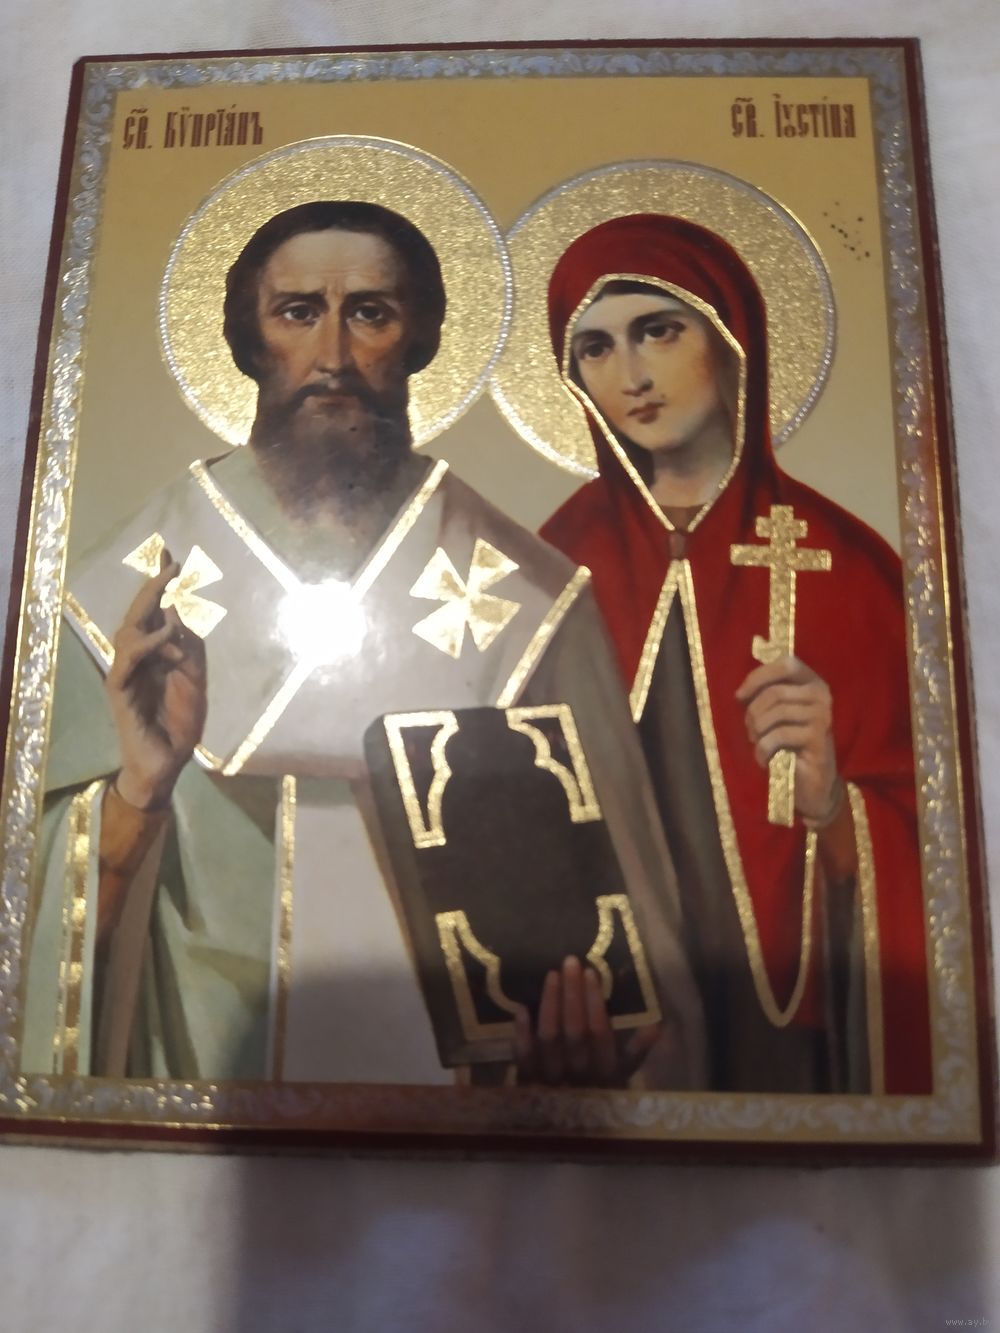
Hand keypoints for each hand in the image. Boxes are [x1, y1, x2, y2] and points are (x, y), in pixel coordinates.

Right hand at [105, 549, 206, 809]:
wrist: (168, 762)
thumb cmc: (179, 723)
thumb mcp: (196, 680)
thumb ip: (191, 649)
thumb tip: (179, 613)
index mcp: (155, 652)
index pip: (155, 611)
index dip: (160, 583)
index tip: (171, 554)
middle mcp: (137, 657)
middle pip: (138, 613)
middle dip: (154, 586)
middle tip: (172, 564)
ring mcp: (125, 672)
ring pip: (128, 630)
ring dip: (151, 611)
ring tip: (173, 597)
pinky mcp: (119, 690)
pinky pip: (128, 660)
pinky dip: (147, 645)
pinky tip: (166, 635)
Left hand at [513, 955, 660, 1086]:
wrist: (563, 1134)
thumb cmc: (597, 1095)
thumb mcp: (622, 1079)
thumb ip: (636, 1053)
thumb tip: (657, 1025)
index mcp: (606, 1075)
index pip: (600, 1033)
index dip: (594, 1002)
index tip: (590, 973)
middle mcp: (579, 1079)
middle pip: (574, 1032)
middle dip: (572, 994)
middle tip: (570, 962)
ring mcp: (551, 1083)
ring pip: (549, 1040)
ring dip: (550, 1005)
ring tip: (551, 975)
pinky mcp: (527, 1085)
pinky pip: (524, 1058)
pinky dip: (522, 1033)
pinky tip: (521, 1008)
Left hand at [735, 653, 840, 825]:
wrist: (812, 782)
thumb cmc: (790, 745)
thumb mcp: (778, 715)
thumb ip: (767, 696)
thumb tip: (741, 692)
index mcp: (813, 683)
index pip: (787, 664)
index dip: (759, 677)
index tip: (740, 696)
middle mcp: (822, 695)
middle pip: (775, 693)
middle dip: (754, 713)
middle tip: (751, 732)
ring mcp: (823, 716)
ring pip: (775, 714)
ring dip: (757, 732)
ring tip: (758, 744)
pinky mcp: (818, 739)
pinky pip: (778, 736)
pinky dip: (763, 750)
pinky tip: (764, 760)